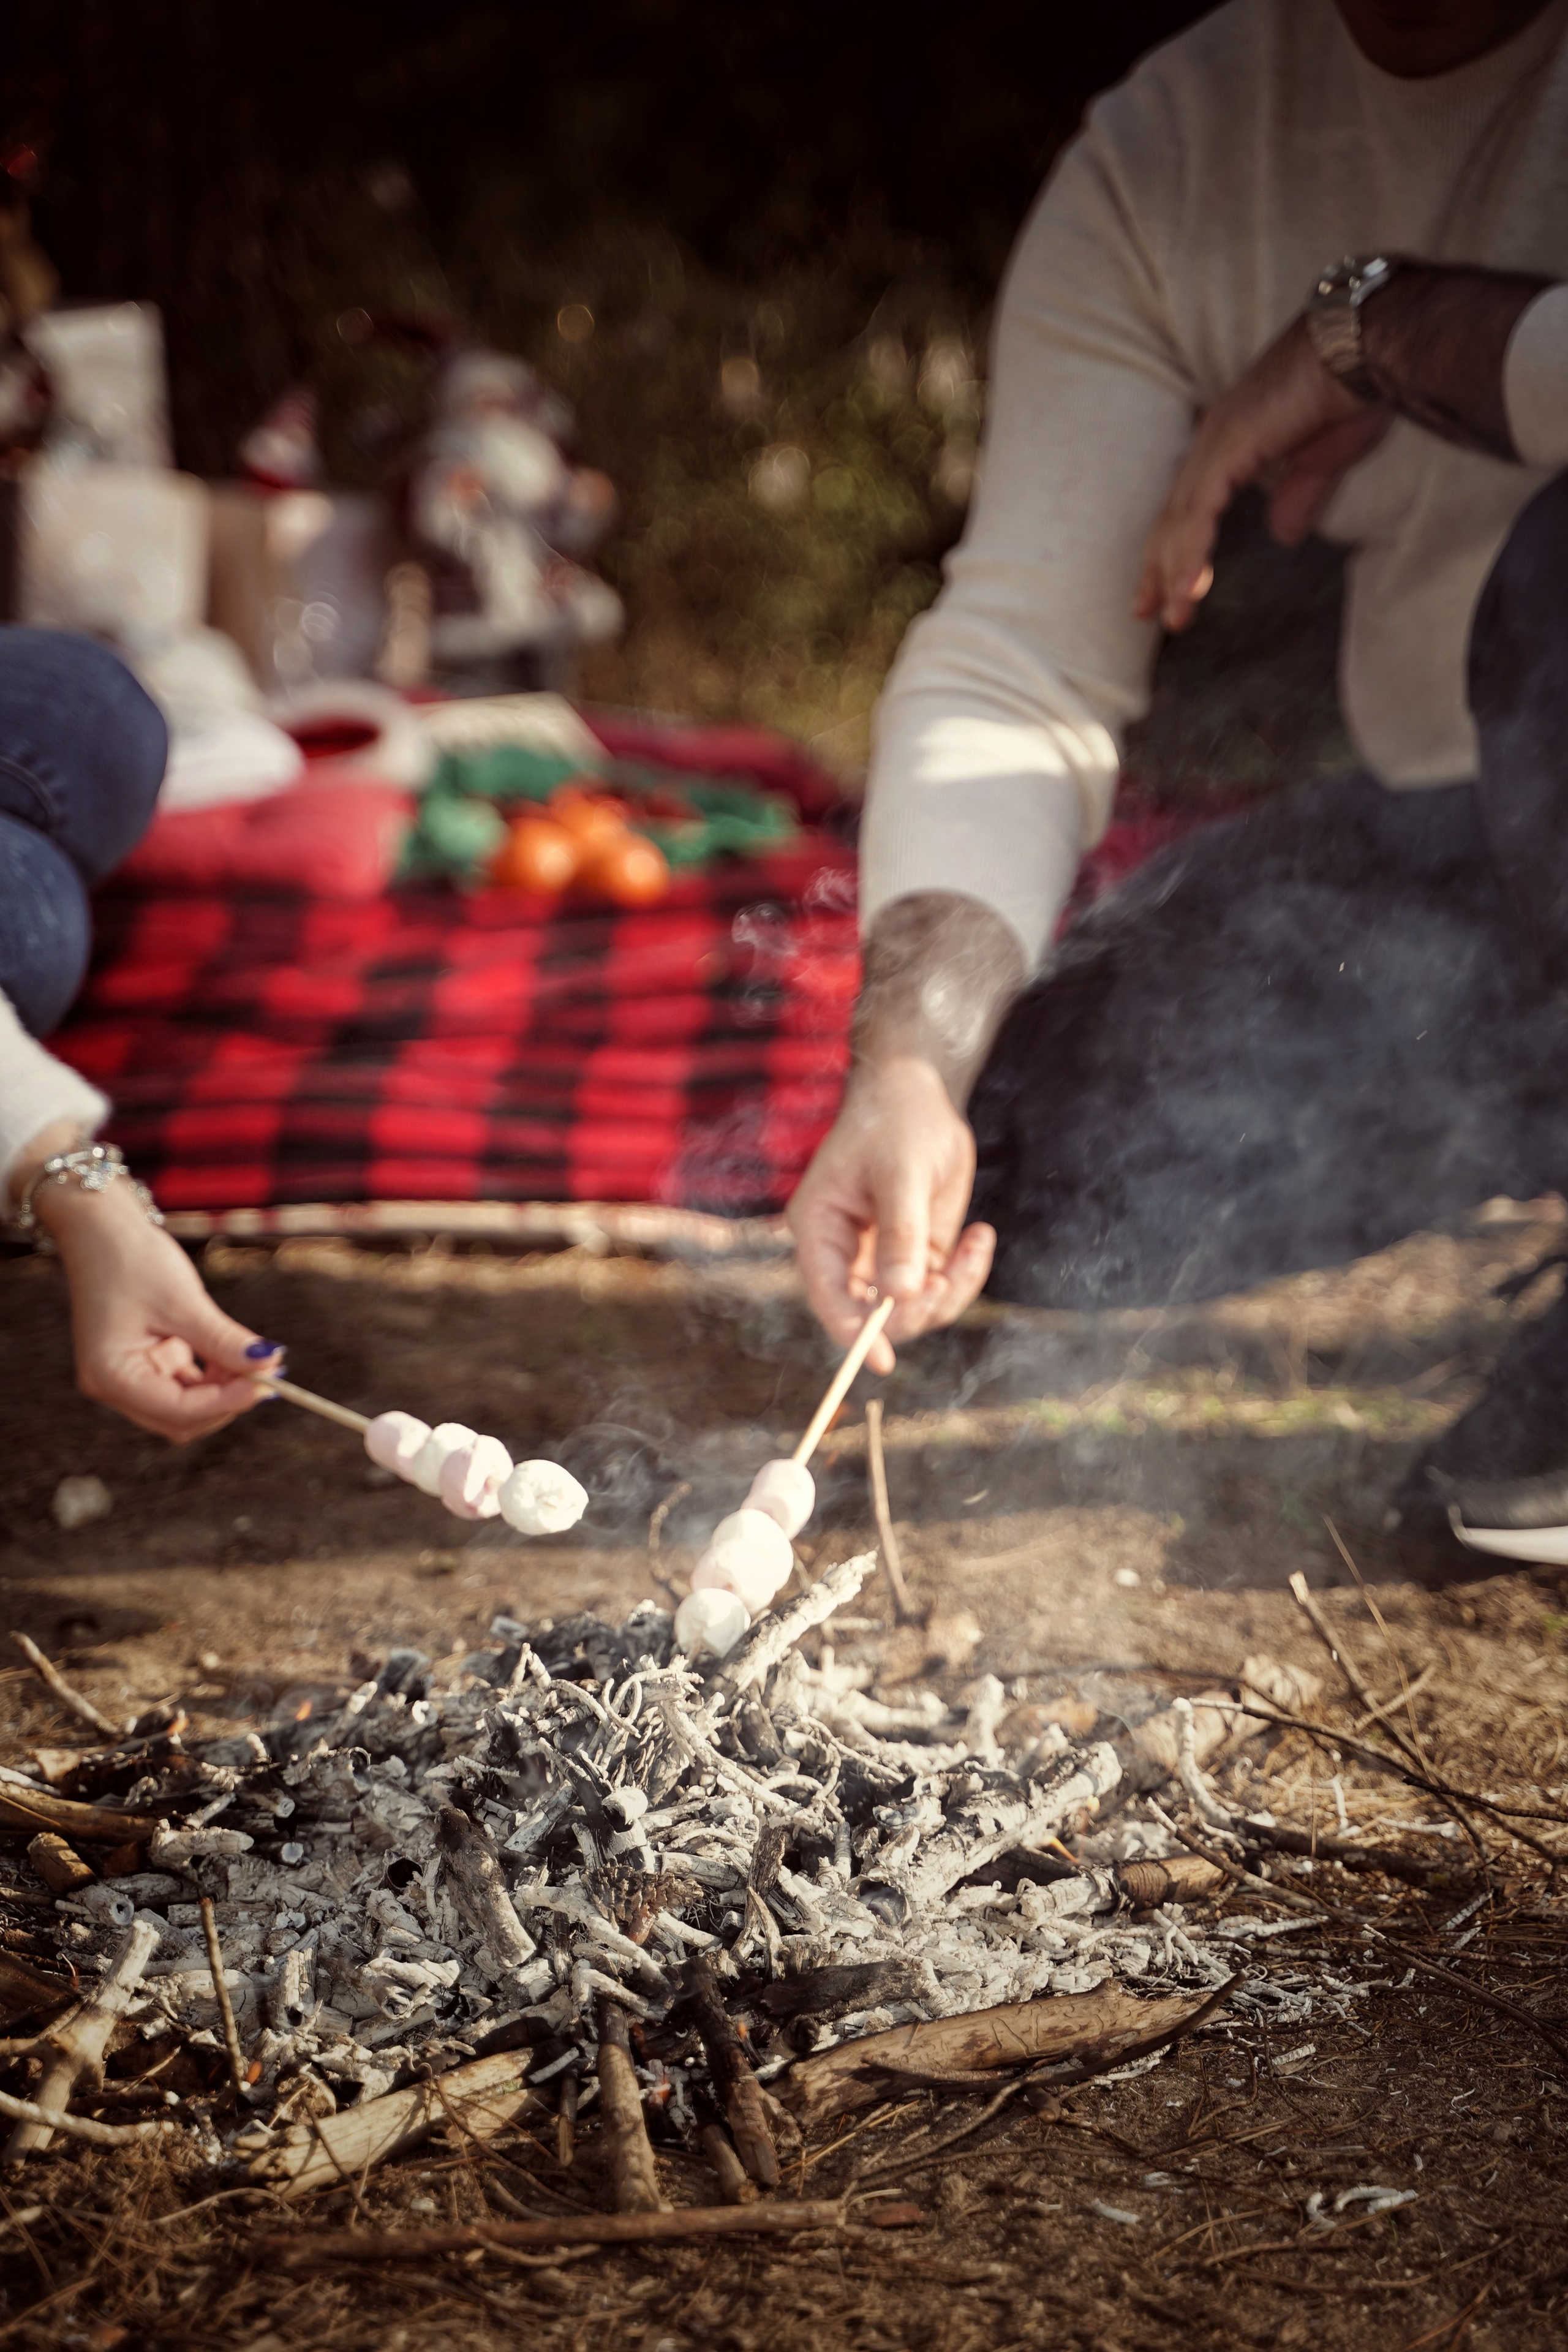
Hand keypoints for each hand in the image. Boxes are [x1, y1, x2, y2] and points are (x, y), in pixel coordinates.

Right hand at [39, 1177, 280, 1440]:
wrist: (100, 1226)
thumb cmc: (130, 1258)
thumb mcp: (182, 1301)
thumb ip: (223, 1340)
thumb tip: (267, 1364)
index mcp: (111, 1376)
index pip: (178, 1411)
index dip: (228, 1402)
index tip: (270, 1382)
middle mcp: (113, 1386)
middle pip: (182, 1419)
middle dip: (227, 1400)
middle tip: (270, 1371)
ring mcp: (127, 1377)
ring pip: (186, 1408)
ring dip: (223, 1391)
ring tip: (255, 1360)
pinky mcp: (144, 1363)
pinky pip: (183, 1387)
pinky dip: (212, 1378)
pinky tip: (235, 1356)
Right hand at [787, 1056, 994, 1372]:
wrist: (918, 1093)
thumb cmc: (896, 1122)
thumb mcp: (900, 1173)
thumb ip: (899, 1234)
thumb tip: (901, 1294)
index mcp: (819, 1229)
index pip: (829, 1296)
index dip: (852, 1332)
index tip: (881, 1359)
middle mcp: (847, 1251)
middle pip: (871, 1313)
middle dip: (911, 1310)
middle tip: (945, 1277)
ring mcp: (883, 1256)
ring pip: (913, 1307)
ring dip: (949, 1292)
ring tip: (973, 1245)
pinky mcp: (917, 1253)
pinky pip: (942, 1287)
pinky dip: (967, 1273)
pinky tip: (981, 1236)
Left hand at [1136, 316, 1391, 631]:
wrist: (1366, 347)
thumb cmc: (1351, 392)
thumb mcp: (1322, 460)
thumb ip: (1298, 497)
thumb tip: (1284, 535)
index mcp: (1231, 437)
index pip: (1191, 504)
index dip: (1177, 547)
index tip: (1168, 588)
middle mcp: (1213, 437)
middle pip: (1173, 515)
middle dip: (1159, 567)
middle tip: (1146, 612)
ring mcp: (1216, 440)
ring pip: (1180, 520)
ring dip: (1173, 573)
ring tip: (1170, 619)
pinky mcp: (1228, 447)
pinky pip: (1199, 514)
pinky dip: (1189, 556)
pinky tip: (1184, 592)